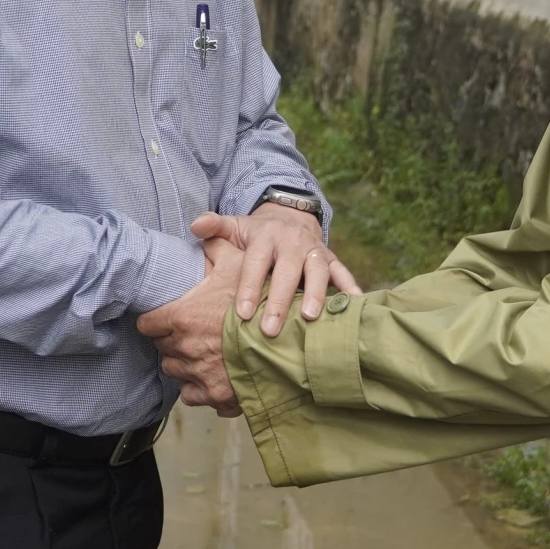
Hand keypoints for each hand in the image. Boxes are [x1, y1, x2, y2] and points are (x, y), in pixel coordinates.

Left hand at [138, 239, 243, 416]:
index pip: (147, 324)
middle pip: (162, 348)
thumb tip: (201, 227)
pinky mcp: (215, 394)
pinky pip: (192, 395)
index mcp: (181, 317)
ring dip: (183, 362)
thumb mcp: (238, 261)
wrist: (288, 336)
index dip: (155, 319)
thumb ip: (215, 243)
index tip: (163, 317)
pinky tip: (209, 375)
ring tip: (200, 352)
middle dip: (172, 340)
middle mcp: (185, 348)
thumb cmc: (260, 296)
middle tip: (189, 331)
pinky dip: (197, 388)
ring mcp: (199, 373)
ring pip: (175, 371)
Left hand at [191, 203, 361, 336]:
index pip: (256, 263)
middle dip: (280, 301)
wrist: (290, 219)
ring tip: (310, 318)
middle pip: (288, 271)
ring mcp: (314, 250)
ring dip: (316, 294)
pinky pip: (343, 272)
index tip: (242, 314)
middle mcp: (293, 243)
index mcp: (266, 237)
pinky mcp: (331, 258)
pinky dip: (350, 287)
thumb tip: (196, 225)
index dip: (249, 288)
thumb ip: (214, 226)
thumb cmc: (256, 234)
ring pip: (318, 271)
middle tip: (270, 329)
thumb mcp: (234, 226)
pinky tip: (353, 305)